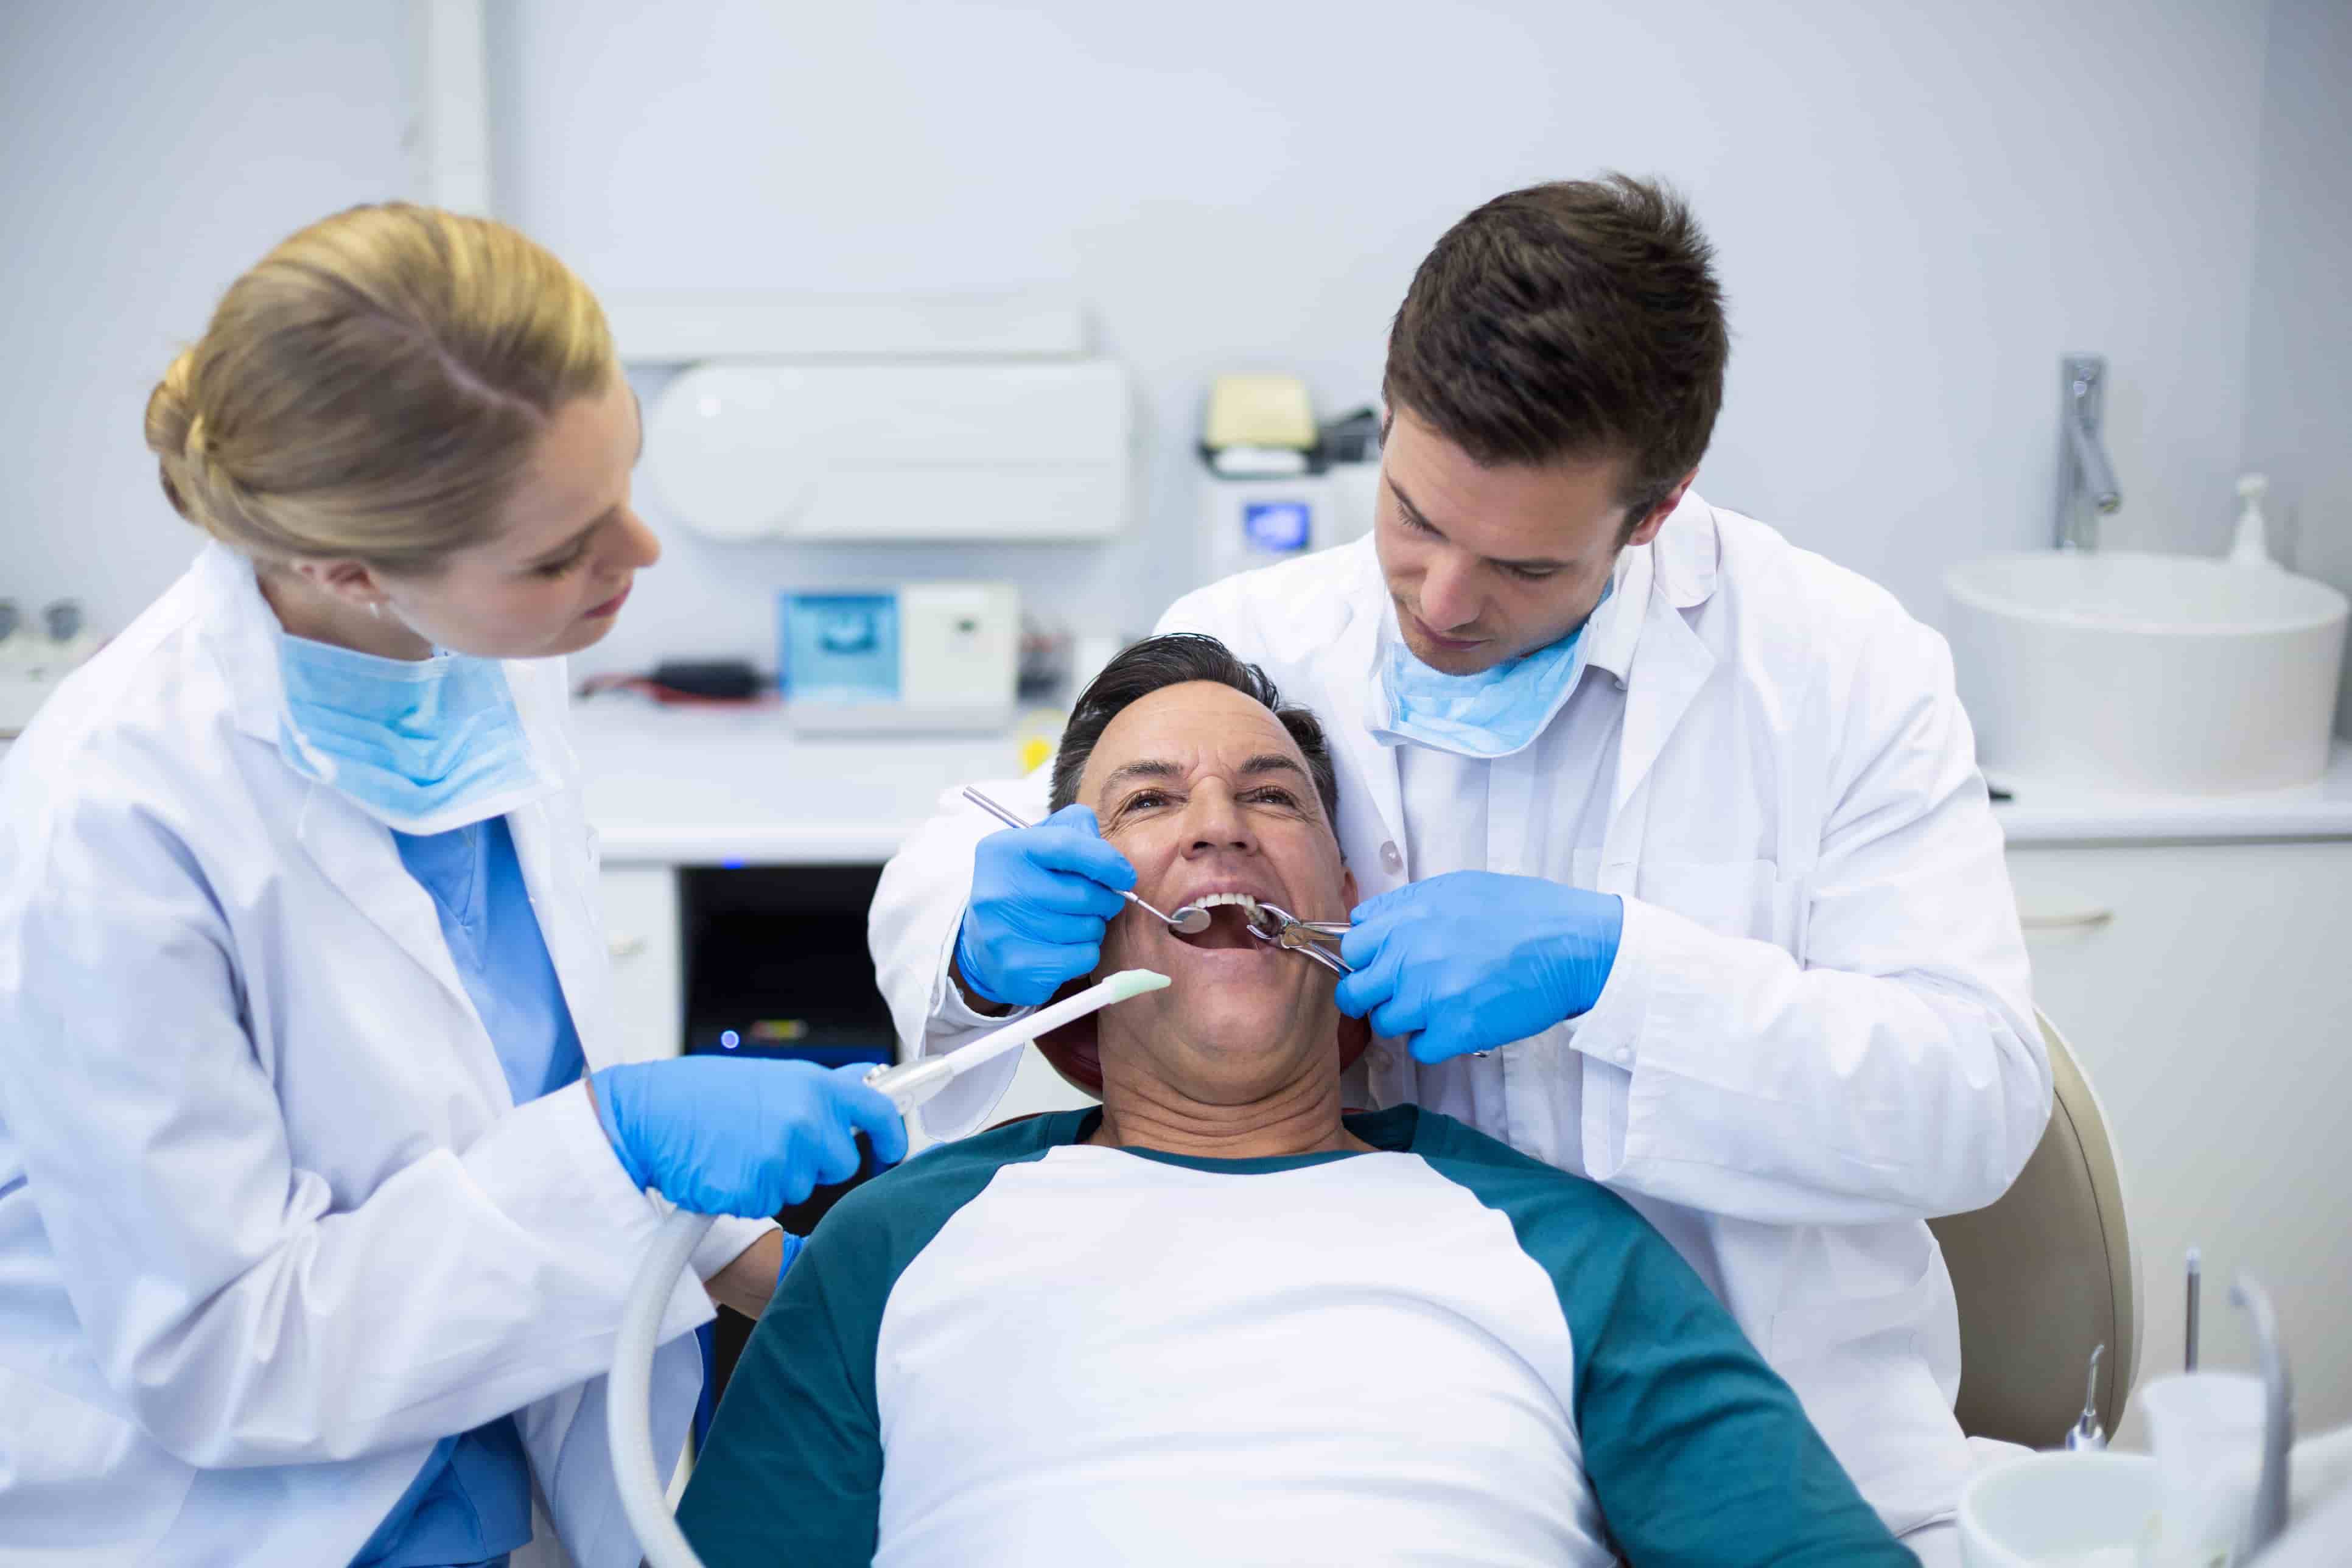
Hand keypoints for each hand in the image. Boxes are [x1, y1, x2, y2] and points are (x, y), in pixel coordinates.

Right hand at [590, 1059, 907, 1216]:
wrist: (647, 1114)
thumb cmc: (702, 1095)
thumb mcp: (772, 1077)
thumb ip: (820, 1090)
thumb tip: (870, 1083)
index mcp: (814, 1086)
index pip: (880, 1112)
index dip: (892, 1138)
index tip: (891, 1152)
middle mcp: (807, 1121)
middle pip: (842, 1164)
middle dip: (816, 1164)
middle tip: (773, 1144)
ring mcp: (783, 1158)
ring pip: (803, 1188)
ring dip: (777, 1179)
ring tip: (739, 1150)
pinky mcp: (757, 1191)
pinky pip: (768, 1206)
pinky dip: (749, 1195)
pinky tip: (724, 1169)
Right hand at [953, 803, 1136, 1006]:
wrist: (982, 945)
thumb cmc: (1024, 887)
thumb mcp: (1039, 846)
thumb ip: (1075, 831)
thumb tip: (1111, 857)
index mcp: (1004, 851)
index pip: (1067, 845)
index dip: (1106, 861)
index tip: (1125, 876)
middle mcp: (998, 890)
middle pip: (1083, 893)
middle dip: (1106, 900)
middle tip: (1102, 903)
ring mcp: (1004, 932)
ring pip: (1087, 928)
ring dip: (1095, 927)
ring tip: (1078, 924)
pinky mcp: (1018, 968)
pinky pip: (1083, 957)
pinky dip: (1086, 952)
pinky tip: (1068, 948)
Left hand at [1334, 872, 1623, 1063]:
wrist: (1572, 945)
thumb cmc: (1523, 912)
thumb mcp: (1457, 888)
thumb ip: (1406, 906)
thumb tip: (1369, 921)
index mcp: (1408, 918)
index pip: (1351, 946)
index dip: (1365, 957)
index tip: (1379, 964)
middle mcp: (1410, 957)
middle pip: (1354, 992)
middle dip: (1371, 995)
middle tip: (1397, 994)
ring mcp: (1430, 997)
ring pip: (1385, 1023)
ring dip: (1406, 1019)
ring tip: (1437, 1006)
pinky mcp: (1455, 1031)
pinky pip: (1419, 1049)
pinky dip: (1434, 1041)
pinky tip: (1456, 1023)